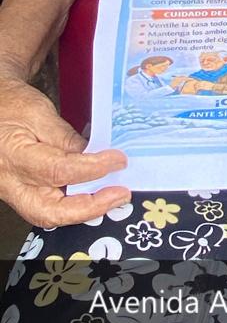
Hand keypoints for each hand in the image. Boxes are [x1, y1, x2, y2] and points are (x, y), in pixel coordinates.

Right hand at [0, 77, 129, 228]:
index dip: (92, 168)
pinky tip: (95, 193)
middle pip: (50, 212)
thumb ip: (64, 137)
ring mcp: (14, 193)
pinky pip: (49, 207)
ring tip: (113, 196)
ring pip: (49, 215)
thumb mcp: (38, 113)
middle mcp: (10, 183)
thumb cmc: (9, 106)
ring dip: (85, 210)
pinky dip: (74, 204)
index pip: (57, 170)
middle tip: (119, 195)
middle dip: (89, 208)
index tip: (118, 160)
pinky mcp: (22, 194)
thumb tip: (93, 155)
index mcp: (13, 156)